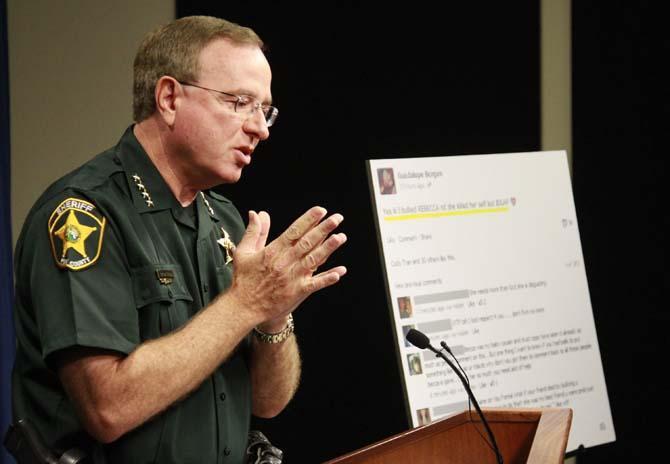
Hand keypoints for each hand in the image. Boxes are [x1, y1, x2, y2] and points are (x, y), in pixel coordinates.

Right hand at [229, 206, 346, 324]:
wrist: (243, 307)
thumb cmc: (244, 280)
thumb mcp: (244, 252)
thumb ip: (254, 231)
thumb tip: (257, 213)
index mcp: (273, 251)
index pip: (294, 231)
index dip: (309, 220)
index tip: (321, 210)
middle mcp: (285, 262)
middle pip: (308, 242)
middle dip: (324, 229)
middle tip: (337, 218)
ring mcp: (292, 277)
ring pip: (314, 259)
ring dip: (328, 248)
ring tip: (341, 237)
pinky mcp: (297, 292)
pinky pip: (315, 284)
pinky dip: (327, 278)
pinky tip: (340, 272)